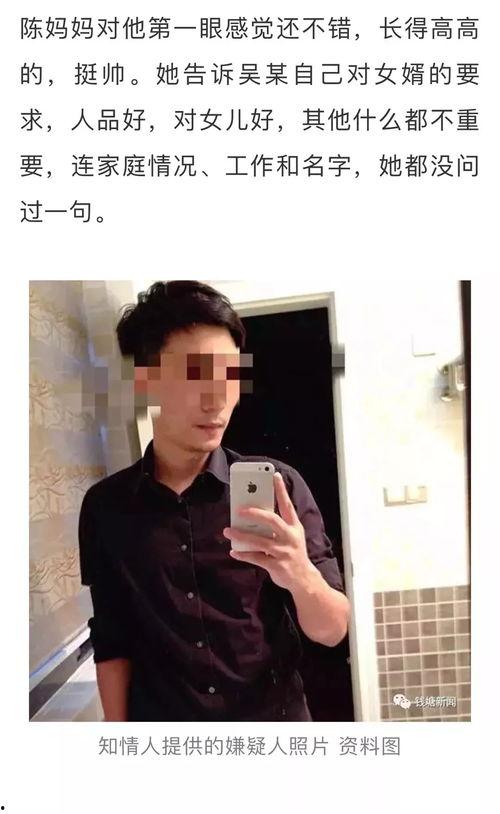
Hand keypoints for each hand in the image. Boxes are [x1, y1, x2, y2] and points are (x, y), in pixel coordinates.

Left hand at [222, 471, 315, 590]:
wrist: (303, 579)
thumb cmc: (293, 552)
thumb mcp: (291, 536)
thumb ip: (277, 525)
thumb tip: (253, 514)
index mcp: (294, 526)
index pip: (287, 504)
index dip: (281, 490)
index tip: (274, 475)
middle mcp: (290, 537)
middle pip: (272, 520)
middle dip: (255, 513)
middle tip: (239, 509)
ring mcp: (284, 552)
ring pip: (260, 541)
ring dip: (242, 535)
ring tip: (227, 530)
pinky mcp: (277, 565)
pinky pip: (256, 558)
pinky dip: (243, 554)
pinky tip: (234, 551)